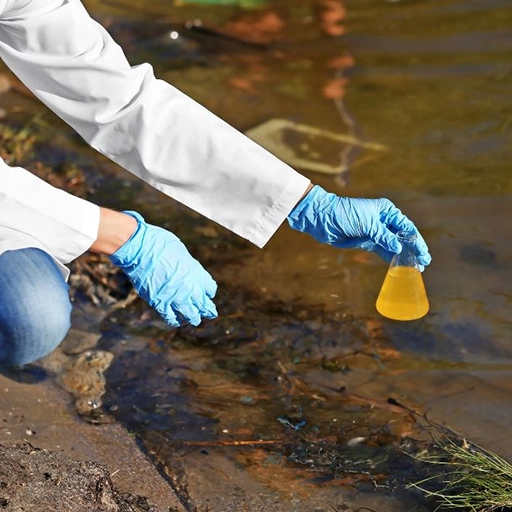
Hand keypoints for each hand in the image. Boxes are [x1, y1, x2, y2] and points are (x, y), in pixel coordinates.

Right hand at [109, 211, 217, 326]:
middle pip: (204, 305)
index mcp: (197, 273)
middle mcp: (190, 289)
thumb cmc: (160, 244)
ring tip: (195, 320)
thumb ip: (187, 265)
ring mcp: (176, 298)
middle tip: (210, 313)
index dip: (209, 291)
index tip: (208, 293)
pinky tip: (176, 321)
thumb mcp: (181, 252)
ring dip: (193, 318)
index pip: (210, 289)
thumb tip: (186, 270)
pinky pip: (170, 317)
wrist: (140, 249)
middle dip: (207, 310)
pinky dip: (174, 320)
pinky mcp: (160, 303)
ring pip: (190, 315)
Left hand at [287, 185, 430, 268]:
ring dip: (404, 255)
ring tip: (416, 267)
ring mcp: (376, 232)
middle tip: (424, 262)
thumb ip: (384, 236)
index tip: (423, 253)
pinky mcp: (367, 241)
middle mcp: (383, 220)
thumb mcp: (368, 224)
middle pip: (403, 236)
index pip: (406, 227)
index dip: (416, 240)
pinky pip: (383, 250)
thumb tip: (398, 248)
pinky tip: (400, 266)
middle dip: (414, 249)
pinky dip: (391, 257)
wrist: (325, 219)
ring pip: (394, 245)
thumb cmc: (346, 215)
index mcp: (386, 210)